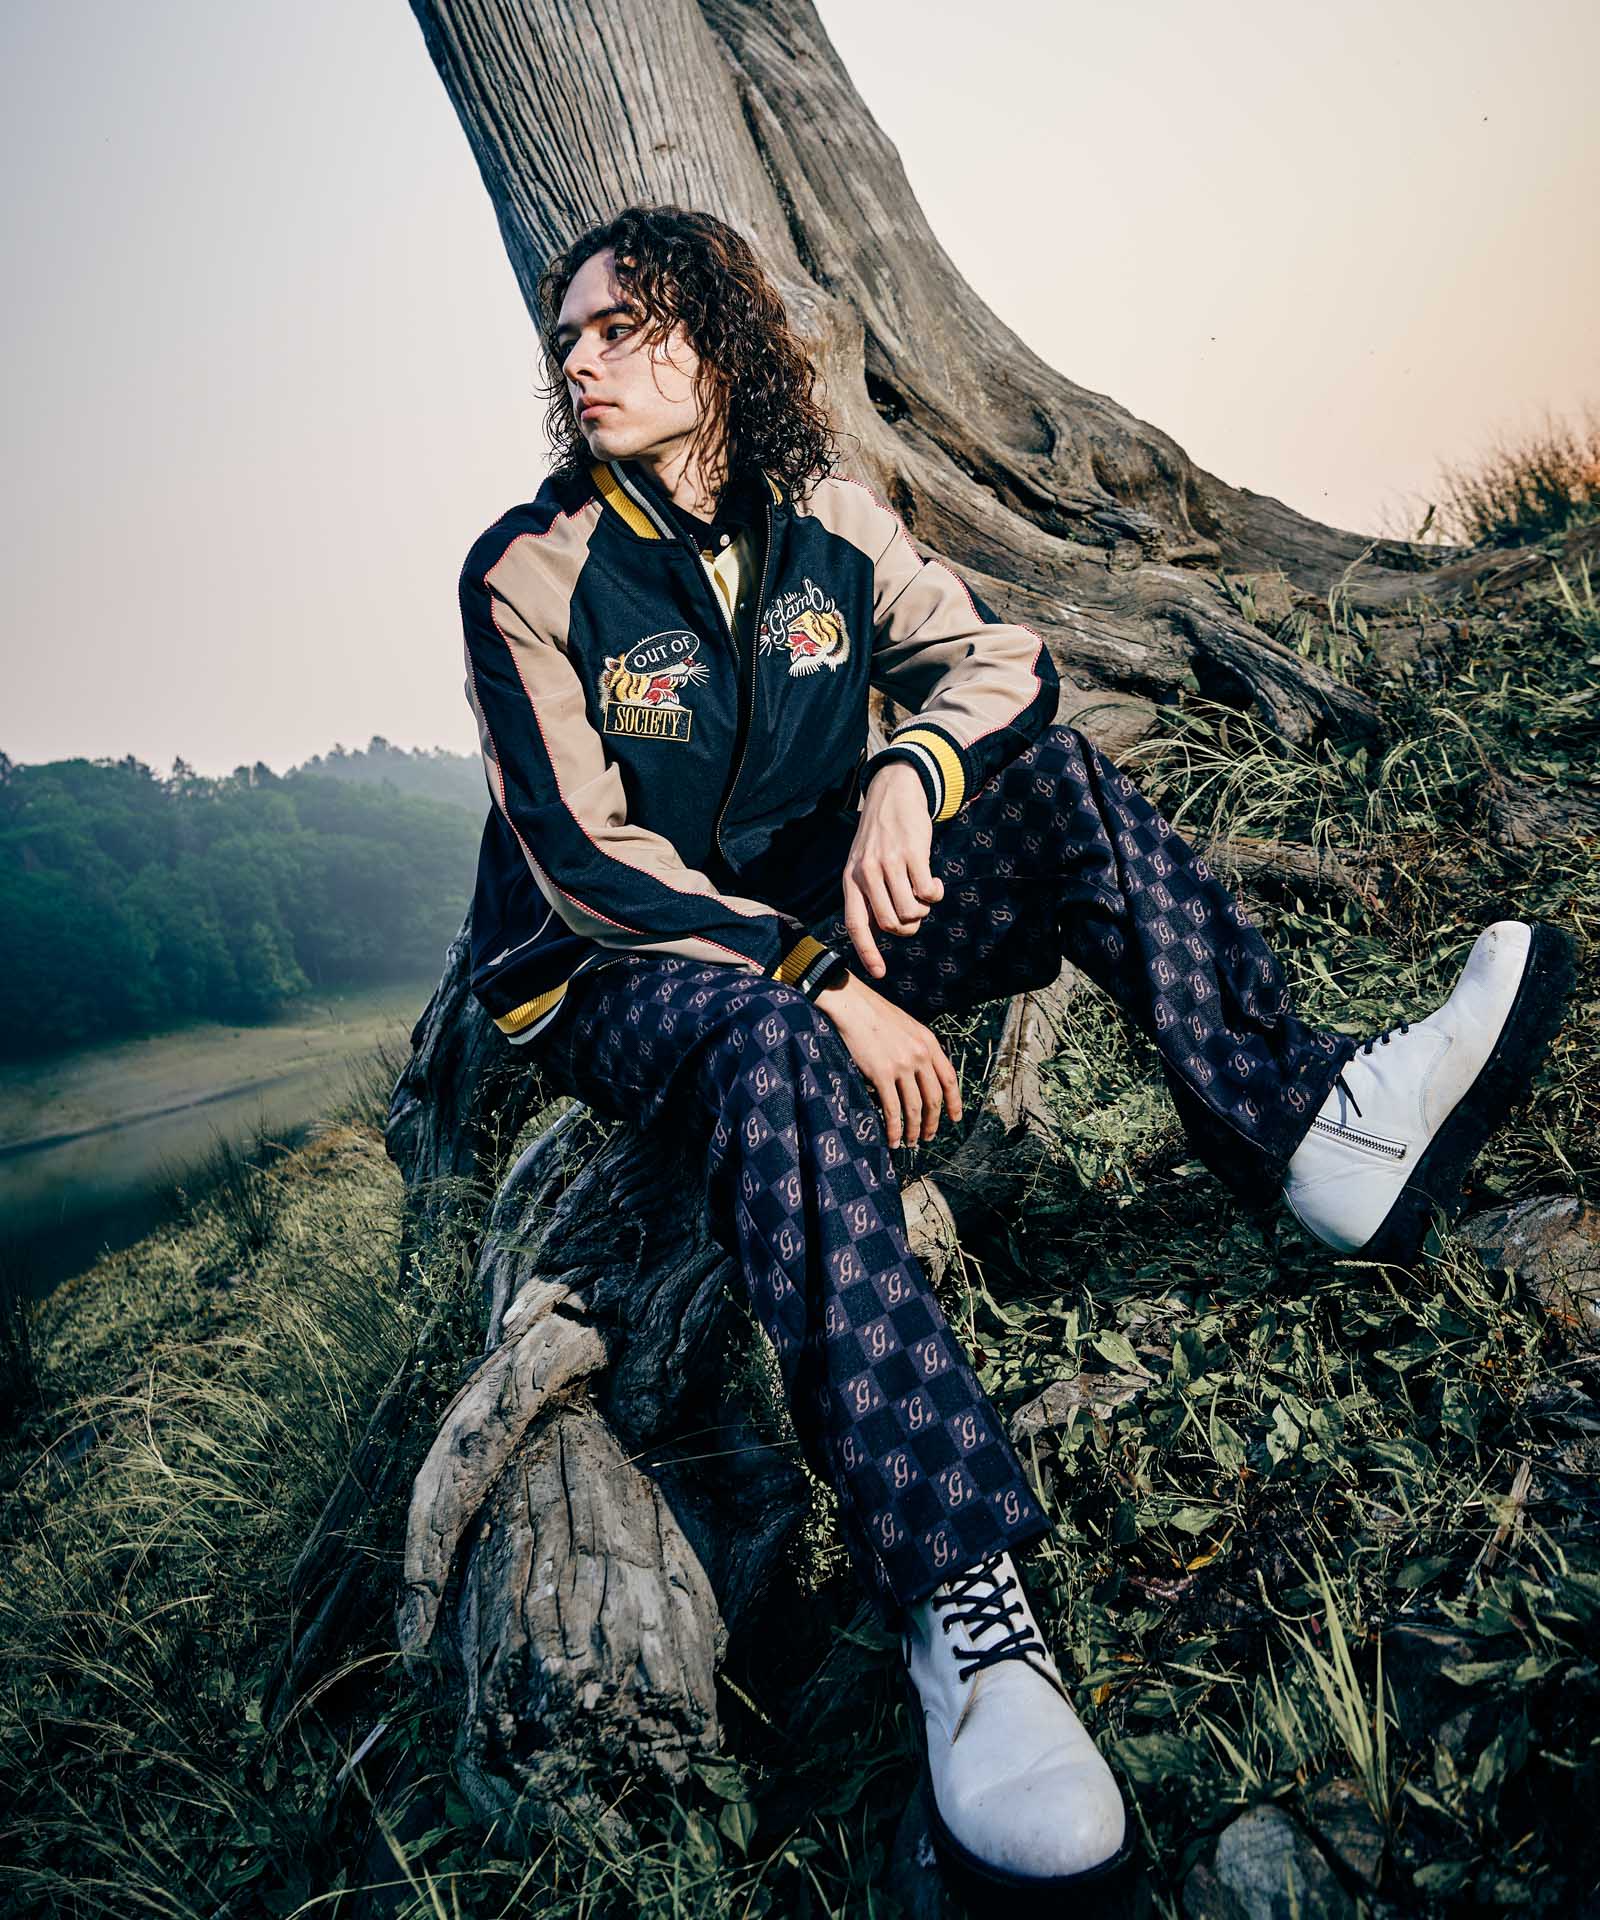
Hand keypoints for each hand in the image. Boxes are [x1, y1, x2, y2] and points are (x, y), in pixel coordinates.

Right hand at [813, 971, 962, 1147]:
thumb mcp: (906, 1025)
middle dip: (932, 1122)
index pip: (949, 1078)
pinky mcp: (882, 1074)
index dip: (955, 1102)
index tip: (955, 1118)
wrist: (851, 1004)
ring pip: (914, 1108)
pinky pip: (892, 1109)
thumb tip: (919, 1074)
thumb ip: (917, 1047)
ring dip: (913, 1130)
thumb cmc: (874, 1014)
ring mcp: (902, 1065)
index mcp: (928, 1042)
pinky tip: (892, 1138)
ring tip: (909, 1142)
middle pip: (934, 1098)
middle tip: (928, 1136)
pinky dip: (893, 1128)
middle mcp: (920, 1055)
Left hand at [840, 762, 943, 978]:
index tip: (879, 973)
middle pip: (890, 923)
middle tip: (915, 914)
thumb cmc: (880, 835)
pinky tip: (933, 880)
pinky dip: (934, 893)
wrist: (893, 793)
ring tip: (923, 894)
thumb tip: (886, 928)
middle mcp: (866, 873)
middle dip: (908, 927)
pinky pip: (927, 892)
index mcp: (851, 880)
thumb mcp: (862, 862)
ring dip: (923, 910)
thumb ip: (869, 892)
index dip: (866, 951)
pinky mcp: (912, 853)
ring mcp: (889, 863)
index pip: (855, 924)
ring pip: (910, 910)